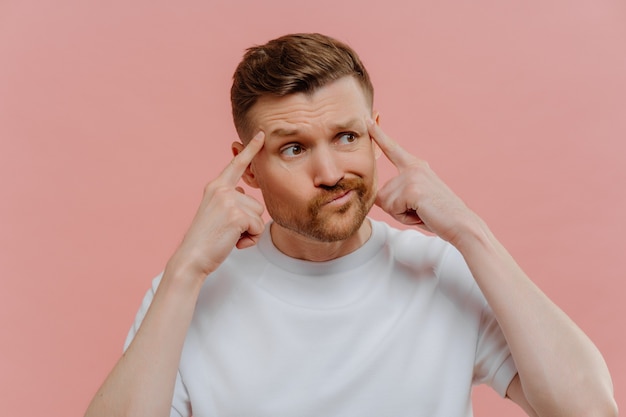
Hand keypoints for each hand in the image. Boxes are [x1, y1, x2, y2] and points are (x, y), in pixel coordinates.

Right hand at [166, 131, 265, 279]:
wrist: (192, 257)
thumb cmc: (206, 239)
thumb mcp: (217, 212)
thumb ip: (230, 198)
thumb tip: (244, 189)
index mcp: (216, 187)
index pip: (236, 165)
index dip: (250, 149)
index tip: (261, 134)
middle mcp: (222, 189)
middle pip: (256, 203)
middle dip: (249, 222)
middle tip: (227, 231)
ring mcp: (229, 201)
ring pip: (259, 216)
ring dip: (249, 231)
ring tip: (229, 236)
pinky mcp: (237, 215)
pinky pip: (258, 228)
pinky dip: (250, 239)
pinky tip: (234, 242)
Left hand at [368, 119, 476, 244]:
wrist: (461, 224)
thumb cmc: (438, 216)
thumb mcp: (414, 200)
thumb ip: (396, 194)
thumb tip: (376, 197)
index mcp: (415, 167)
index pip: (392, 149)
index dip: (378, 134)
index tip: (367, 120)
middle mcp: (413, 167)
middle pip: (382, 194)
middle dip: (396, 210)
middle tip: (420, 210)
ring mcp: (412, 176)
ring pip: (386, 203)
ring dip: (401, 214)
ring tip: (422, 212)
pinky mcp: (412, 189)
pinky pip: (393, 209)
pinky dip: (405, 218)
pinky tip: (422, 214)